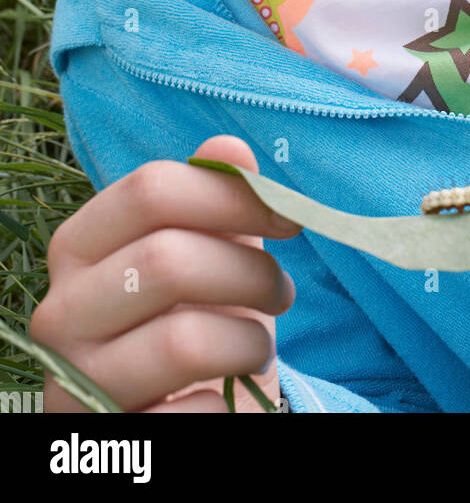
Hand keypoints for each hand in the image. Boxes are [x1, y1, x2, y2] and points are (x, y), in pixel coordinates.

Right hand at [30, 135, 299, 411]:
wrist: (181, 412)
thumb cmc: (198, 316)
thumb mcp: (212, 251)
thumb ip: (218, 199)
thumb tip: (231, 151)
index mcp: (78, 245)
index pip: (150, 190)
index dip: (232, 196)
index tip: (288, 216)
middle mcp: (61, 310)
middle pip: (167, 259)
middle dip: (250, 273)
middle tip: (282, 293)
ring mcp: (75, 379)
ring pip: (183, 339)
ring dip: (248, 341)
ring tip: (258, 345)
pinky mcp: (105, 437)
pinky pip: (193, 411)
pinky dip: (228, 401)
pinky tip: (225, 396)